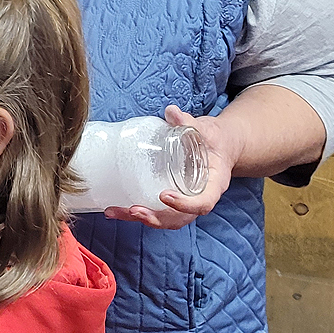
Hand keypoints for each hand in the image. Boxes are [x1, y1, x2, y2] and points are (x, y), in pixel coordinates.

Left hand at [103, 105, 237, 229]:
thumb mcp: (207, 130)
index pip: (203, 203)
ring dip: (141, 218)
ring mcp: (185, 201)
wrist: (218, 145)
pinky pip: (157, 211)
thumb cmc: (214, 139)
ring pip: (166, 219)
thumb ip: (190, 123)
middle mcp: (199, 197)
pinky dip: (137, 212)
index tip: (164, 195)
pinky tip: (116, 208)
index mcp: (214, 184)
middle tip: (134, 210)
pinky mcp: (171, 198)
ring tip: (116, 212)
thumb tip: (172, 112)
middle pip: (180, 218)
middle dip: (156, 218)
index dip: (185, 205)